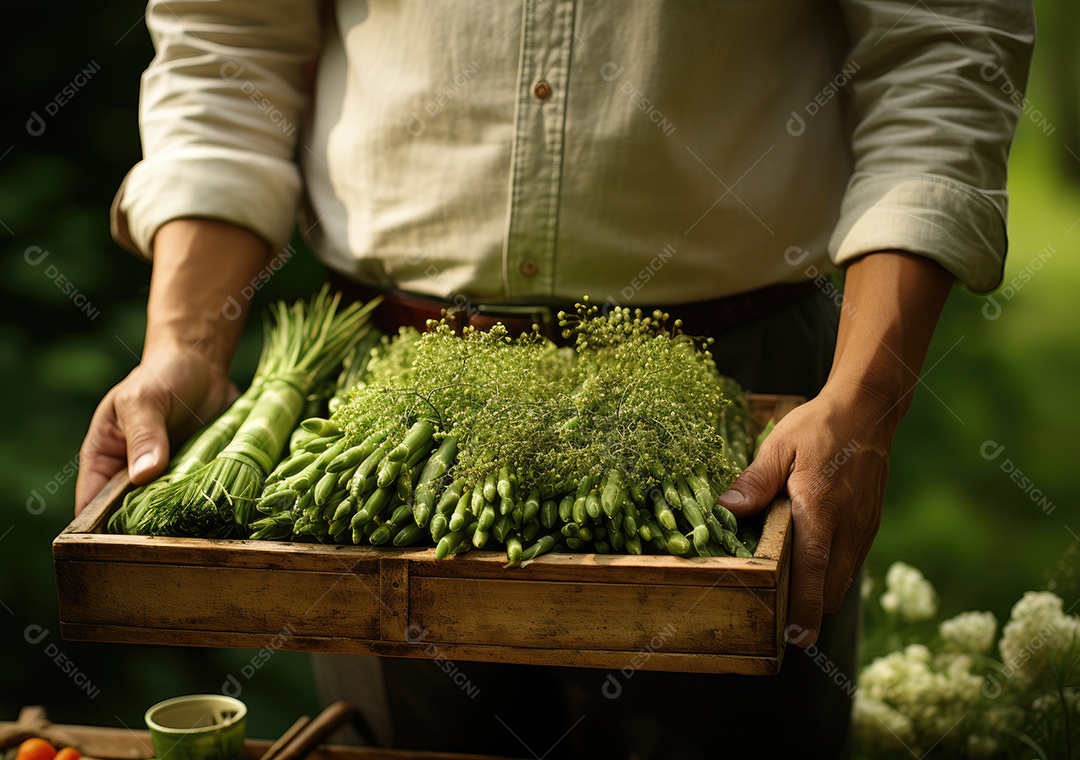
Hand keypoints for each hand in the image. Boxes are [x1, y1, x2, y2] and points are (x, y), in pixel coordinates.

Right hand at [75, 218, 271, 513]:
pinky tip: (223, 513)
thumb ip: (144, 434)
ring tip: (200, 528)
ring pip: (169, 514)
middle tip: (173, 539)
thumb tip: (143, 475)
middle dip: (150, 530)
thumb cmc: (161, 376)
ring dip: (184, 520)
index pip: (92, 508)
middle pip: (132, 520)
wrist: (202, 364)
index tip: (125, 543)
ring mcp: (167, 481)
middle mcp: (132, 478)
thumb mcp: (143, 399)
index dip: (100, 531)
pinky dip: (209, 505)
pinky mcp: (197, 478)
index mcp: (103, 461)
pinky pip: (200, 500)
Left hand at [718, 381, 892, 647]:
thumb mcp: (778, 446)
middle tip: (777, 619)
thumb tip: (727, 510)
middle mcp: (848, 526)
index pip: (814, 570)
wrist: (867, 412)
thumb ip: (755, 481)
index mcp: (821, 509)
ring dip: (819, 592)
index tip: (797, 637)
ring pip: (842, 579)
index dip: (805, 607)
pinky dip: (830, 573)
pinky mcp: (869, 525)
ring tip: (789, 597)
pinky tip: (808, 564)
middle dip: (808, 609)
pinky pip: (850, 563)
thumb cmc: (818, 427)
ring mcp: (863, 528)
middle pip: (831, 588)